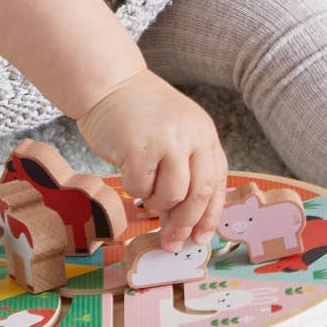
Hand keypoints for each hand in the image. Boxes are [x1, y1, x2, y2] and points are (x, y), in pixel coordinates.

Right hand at [76, 68, 227, 252]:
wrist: (109, 83)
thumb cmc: (139, 114)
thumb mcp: (174, 134)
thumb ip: (184, 169)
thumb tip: (182, 222)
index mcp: (205, 133)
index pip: (217, 183)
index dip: (209, 216)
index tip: (200, 239)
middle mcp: (192, 135)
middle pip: (199, 195)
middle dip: (184, 225)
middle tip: (170, 242)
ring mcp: (167, 140)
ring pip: (171, 196)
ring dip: (155, 202)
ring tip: (144, 187)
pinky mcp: (140, 148)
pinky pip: (140, 188)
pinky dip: (133, 188)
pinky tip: (127, 169)